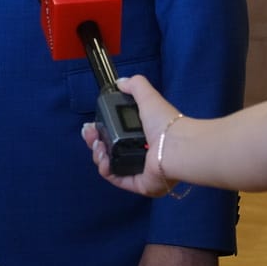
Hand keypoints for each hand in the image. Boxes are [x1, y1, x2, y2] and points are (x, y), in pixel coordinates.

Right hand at [84, 73, 181, 198]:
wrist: (176, 147)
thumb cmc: (165, 123)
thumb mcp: (148, 97)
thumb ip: (135, 86)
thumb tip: (121, 82)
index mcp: (143, 135)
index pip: (115, 135)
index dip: (100, 130)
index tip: (90, 126)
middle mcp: (141, 153)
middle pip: (110, 150)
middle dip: (95, 142)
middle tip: (90, 135)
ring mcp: (140, 170)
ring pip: (111, 165)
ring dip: (98, 155)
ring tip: (98, 146)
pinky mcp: (139, 184)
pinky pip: (117, 179)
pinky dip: (106, 170)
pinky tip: (103, 160)